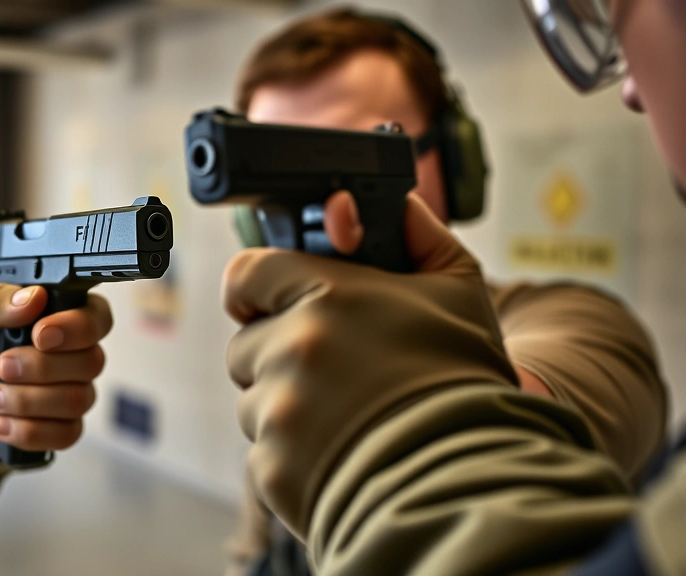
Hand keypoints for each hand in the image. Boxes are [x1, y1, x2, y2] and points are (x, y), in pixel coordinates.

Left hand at [0, 284, 110, 454]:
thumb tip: (33, 298)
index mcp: (57, 316)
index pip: (96, 316)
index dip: (77, 327)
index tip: (39, 335)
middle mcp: (74, 354)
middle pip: (91, 361)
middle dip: (41, 367)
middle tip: (1, 366)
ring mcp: (72, 393)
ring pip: (78, 400)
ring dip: (28, 401)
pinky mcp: (63, 429)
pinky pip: (67, 434)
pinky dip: (29, 430)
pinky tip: (1, 422)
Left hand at [222, 192, 517, 536]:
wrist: (472, 479)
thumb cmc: (463, 382)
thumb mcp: (458, 289)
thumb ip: (418, 235)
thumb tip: (394, 204)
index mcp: (326, 295)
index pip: (246, 274)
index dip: (257, 288)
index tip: (270, 302)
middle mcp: (292, 349)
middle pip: (246, 344)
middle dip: (277, 354)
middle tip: (334, 370)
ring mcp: (278, 411)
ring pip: (253, 400)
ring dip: (285, 406)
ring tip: (346, 418)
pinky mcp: (272, 467)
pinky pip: (264, 451)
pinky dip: (292, 455)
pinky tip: (341, 454)